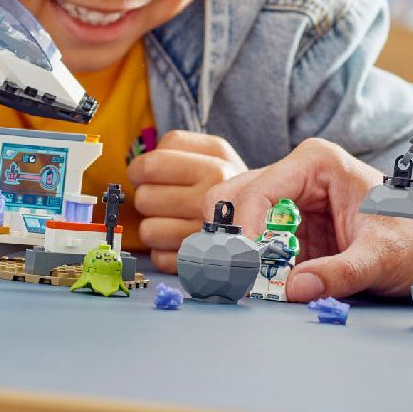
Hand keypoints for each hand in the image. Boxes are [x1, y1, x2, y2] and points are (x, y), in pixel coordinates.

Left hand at [128, 130, 247, 271]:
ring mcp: (215, 226)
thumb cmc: (227, 185)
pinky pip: (160, 258)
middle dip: (149, 199)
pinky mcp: (208, 259)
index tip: (149, 176)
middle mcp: (220, 191)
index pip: (150, 165)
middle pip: (145, 198)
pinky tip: (181, 242)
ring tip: (175, 221)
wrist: (276, 216)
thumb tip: (135, 170)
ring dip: (155, 228)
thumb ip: (174, 152)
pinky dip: (165, 253)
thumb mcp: (212, 154)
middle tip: (166, 200)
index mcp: (217, 158)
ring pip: (149, 231)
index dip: (141, 171)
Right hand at [206, 138, 412, 303]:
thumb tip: (294, 290)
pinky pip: (254, 247)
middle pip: (233, 199)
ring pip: (237, 223)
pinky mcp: (289, 230)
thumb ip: (339, 273)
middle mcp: (296, 176)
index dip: (244, 230)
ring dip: (240, 256)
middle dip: (232, 241)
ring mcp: (289, 203)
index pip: (259, 190)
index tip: (243, 268)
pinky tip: (264, 288)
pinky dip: (252, 269)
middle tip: (240, 279)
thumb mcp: (382, 258)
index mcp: (316, 163)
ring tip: (254, 287)